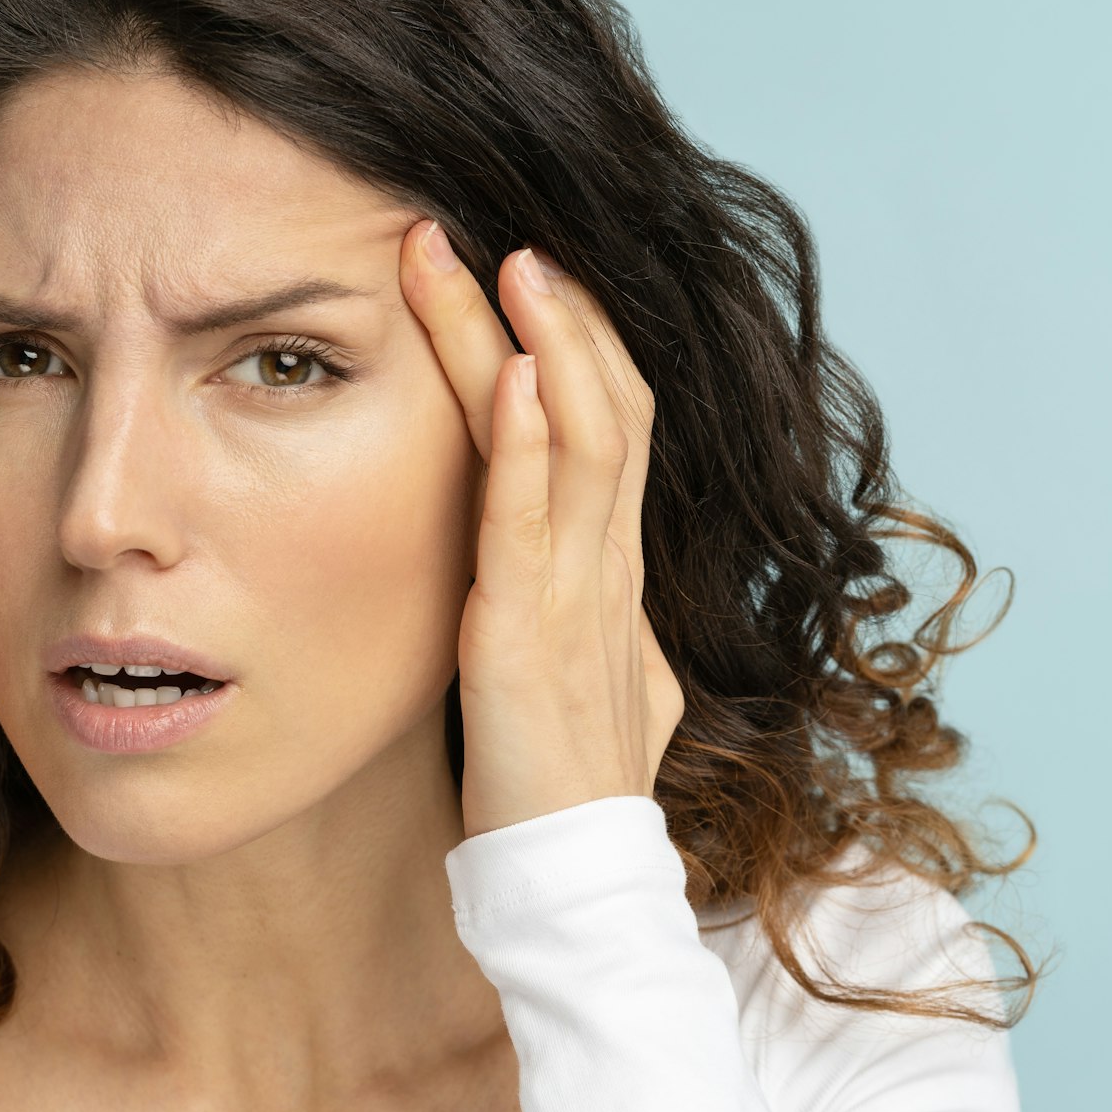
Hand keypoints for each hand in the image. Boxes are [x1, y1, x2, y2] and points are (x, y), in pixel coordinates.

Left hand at [399, 220, 684, 838]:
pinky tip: (518, 375)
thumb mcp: (588, 674)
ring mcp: (579, 598)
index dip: (579, 345)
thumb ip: (585, 614)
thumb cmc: (562, 780)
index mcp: (609, 568)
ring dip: (543, 345)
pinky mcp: (531, 640)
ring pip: (578, 442)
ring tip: (504, 262)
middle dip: (557, 316)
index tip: (528, 274)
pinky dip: (528, 446)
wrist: (575, 878)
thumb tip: (584, 585)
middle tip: (501, 233)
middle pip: (602, 408)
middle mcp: (606, 567)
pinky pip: (532, 525)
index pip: (611, 427)